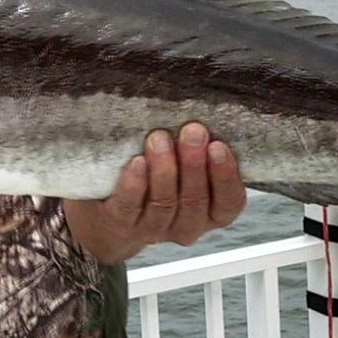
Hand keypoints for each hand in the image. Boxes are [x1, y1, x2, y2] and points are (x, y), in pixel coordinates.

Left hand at [61, 122, 246, 264]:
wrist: (108, 212)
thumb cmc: (155, 176)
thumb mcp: (183, 164)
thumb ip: (198, 148)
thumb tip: (204, 109)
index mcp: (210, 212)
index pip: (230, 202)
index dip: (226, 176)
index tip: (219, 146)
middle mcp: (186, 226)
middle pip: (195, 201)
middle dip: (194, 165)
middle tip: (193, 131)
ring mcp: (154, 228)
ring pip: (164, 204)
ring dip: (164, 170)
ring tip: (159, 139)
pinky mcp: (122, 224)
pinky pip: (131, 207)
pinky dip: (135, 185)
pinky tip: (137, 162)